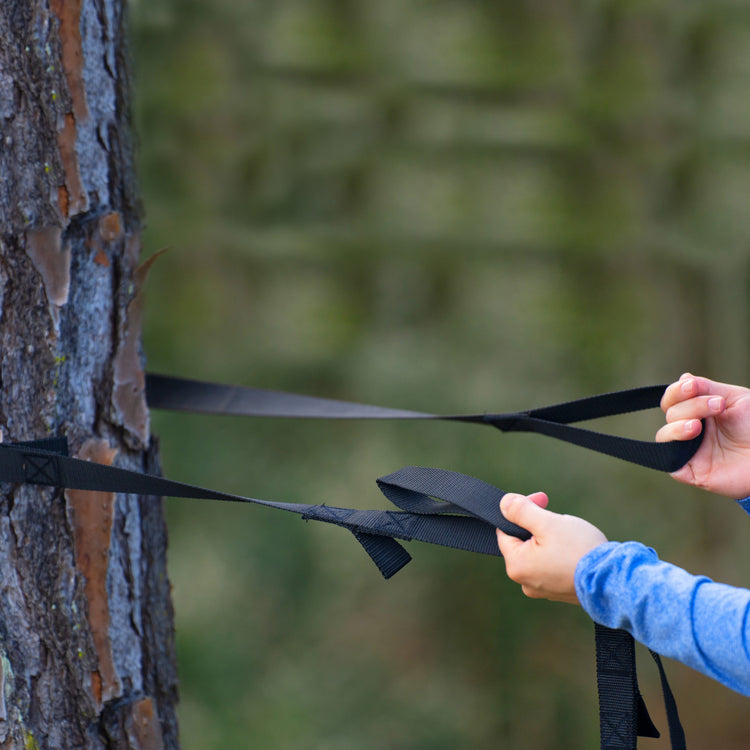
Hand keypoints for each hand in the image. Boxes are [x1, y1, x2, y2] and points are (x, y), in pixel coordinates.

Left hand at [496, 493, 606, 604]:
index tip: (541, 500)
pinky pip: (551, 565)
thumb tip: (503, 503)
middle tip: (557, 513)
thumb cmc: (579, 551)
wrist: (614, 580)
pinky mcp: (559, 591)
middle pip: (522, 541)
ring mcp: (543, 589)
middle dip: (537, 523)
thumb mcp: (547, 523)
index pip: (506, 530)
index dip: (521, 511)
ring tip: (570, 533)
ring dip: (549, 536)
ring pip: (538, 552)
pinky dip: (559, 553)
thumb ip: (521, 511)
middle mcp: (525, 582)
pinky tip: (575, 548)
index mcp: (516, 566)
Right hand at [657, 373, 749, 497]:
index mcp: (699, 412)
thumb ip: (707, 388)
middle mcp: (691, 430)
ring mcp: (688, 451)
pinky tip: (691, 434)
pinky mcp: (688, 471)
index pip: (673, 399)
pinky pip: (666, 458)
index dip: (677, 391)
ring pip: (664, 435)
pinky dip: (672, 445)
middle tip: (718, 405)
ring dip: (677, 425)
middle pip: (670, 413)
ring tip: (698, 426)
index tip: (692, 386)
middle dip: (691, 406)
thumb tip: (683, 377)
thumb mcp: (734, 398)